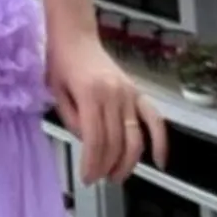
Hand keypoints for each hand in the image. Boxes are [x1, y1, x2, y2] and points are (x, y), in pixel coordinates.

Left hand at [49, 35, 167, 183]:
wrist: (76, 36)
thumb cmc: (60, 62)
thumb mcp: (56, 92)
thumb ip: (72, 120)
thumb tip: (89, 143)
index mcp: (90, 94)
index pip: (94, 139)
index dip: (92, 163)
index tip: (86, 178)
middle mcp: (114, 95)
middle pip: (115, 142)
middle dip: (106, 166)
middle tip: (97, 179)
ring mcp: (129, 94)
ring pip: (135, 137)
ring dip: (128, 162)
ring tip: (116, 176)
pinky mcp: (138, 92)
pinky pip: (155, 119)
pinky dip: (160, 141)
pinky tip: (159, 161)